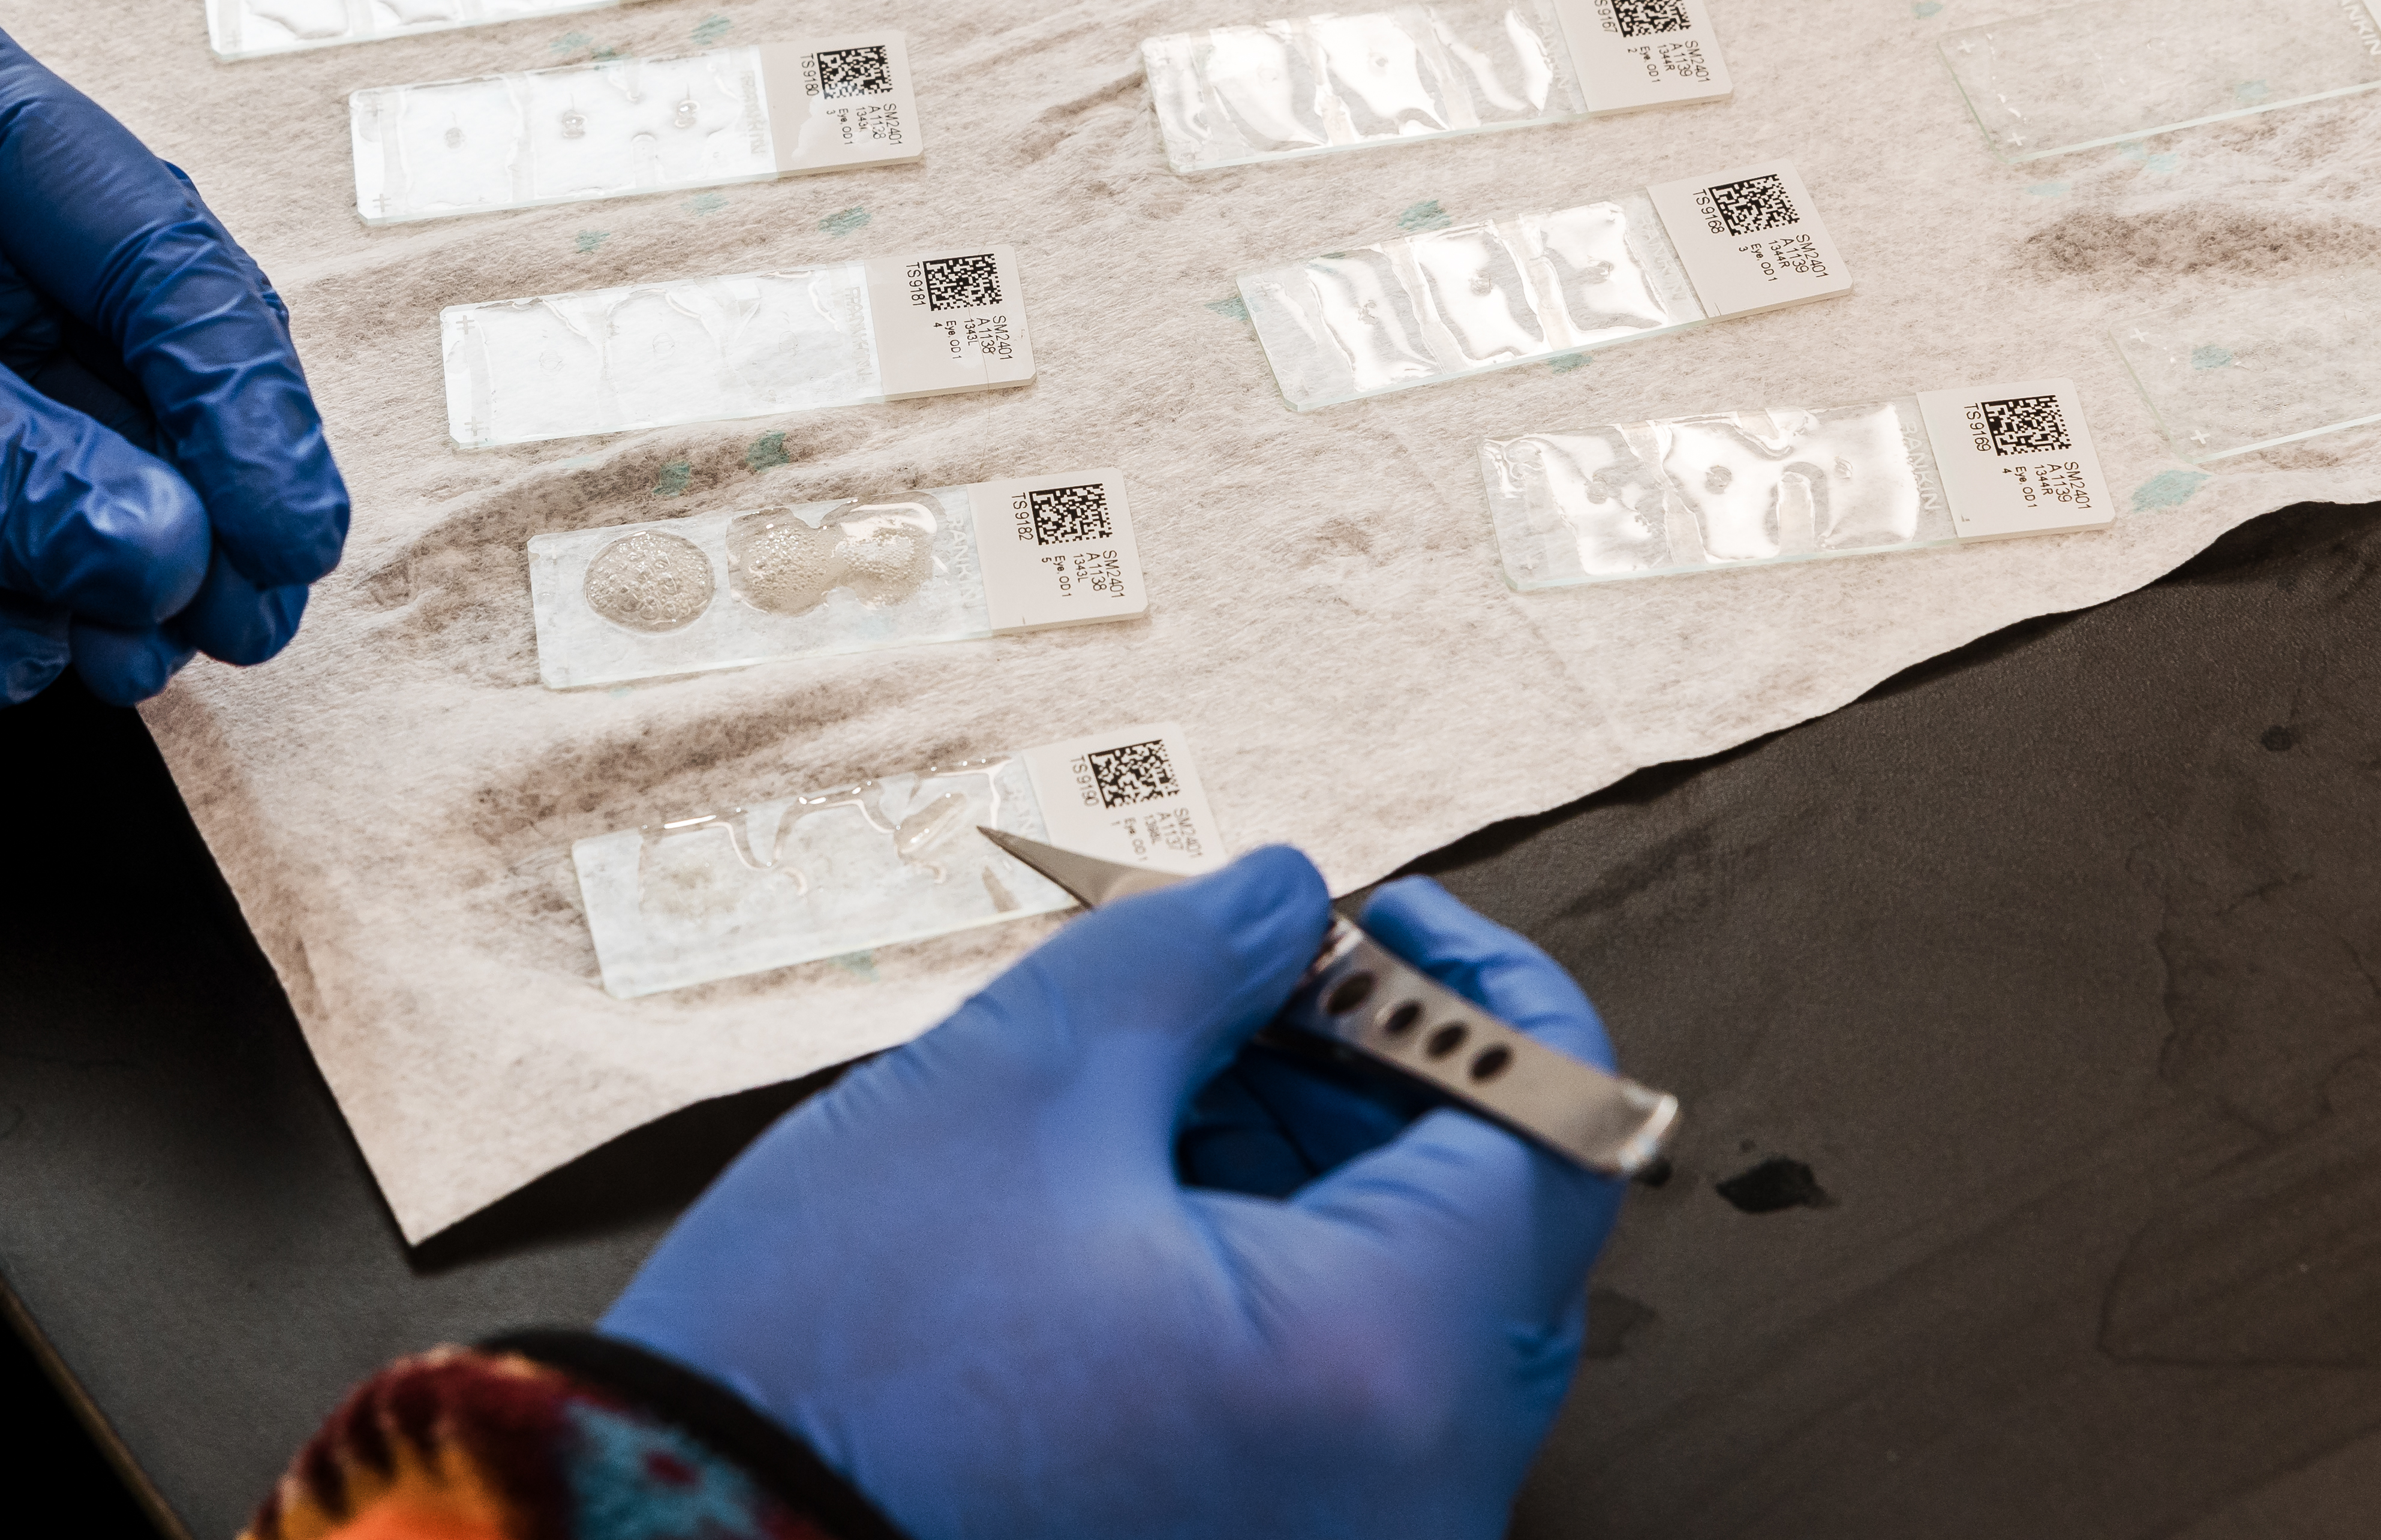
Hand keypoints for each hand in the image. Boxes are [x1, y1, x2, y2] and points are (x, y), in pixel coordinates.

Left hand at [0, 0, 347, 704]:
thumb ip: (10, 474)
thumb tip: (181, 551)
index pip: (159, 247)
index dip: (239, 393)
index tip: (285, 519)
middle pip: (165, 366)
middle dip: (202, 500)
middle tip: (244, 610)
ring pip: (121, 470)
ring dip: (128, 577)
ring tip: (111, 654)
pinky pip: (44, 539)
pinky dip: (44, 610)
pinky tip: (1, 654)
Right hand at [601, 853, 1623, 1539]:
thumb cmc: (831, 1371)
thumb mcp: (1015, 1084)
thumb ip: (1191, 954)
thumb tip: (1287, 900)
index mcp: (1376, 1372)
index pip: (1549, 1134)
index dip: (1480, 989)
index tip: (1388, 923)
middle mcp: (1407, 1497)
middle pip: (1489, 1233)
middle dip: (1376, 1075)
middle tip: (1252, 982)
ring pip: (1408, 1317)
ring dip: (1315, 1171)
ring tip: (1158, 1085)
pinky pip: (1334, 1401)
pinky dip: (1271, 1278)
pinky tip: (1139, 1199)